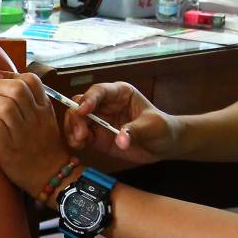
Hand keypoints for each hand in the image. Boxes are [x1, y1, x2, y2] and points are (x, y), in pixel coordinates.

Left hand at [0, 71, 71, 195]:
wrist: (49, 174)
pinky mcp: (9, 147)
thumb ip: (30, 100)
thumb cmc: (42, 144)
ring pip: (4, 105)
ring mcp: (23, 133)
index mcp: (44, 108)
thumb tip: (2, 79)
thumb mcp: (44, 118)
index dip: (11, 75)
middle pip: (16, 88)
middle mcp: (35, 118)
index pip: (31, 79)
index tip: (0, 81)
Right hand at [64, 82, 183, 163]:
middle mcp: (105, 104)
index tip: (82, 111)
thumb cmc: (161, 128)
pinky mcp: (96, 136)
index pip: (99, 91)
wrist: (164, 144)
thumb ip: (135, 131)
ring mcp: (99, 120)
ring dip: (73, 130)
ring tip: (79, 143)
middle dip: (76, 118)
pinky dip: (75, 140)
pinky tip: (79, 147)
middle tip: (81, 134)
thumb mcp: (153, 127)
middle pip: (81, 104)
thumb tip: (120, 140)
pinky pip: (80, 135)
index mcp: (119, 93)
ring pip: (76, 119)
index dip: (89, 99)